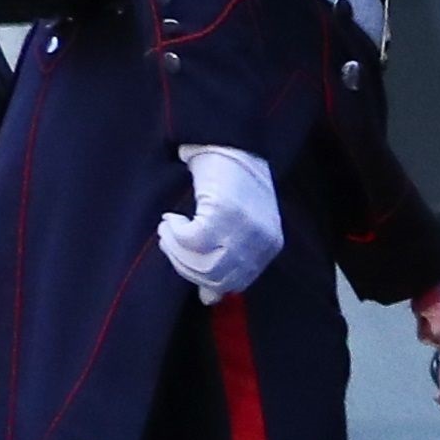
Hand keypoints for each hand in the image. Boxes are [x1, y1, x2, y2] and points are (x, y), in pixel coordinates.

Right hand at [156, 145, 282, 303]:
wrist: (233, 141)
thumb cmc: (233, 183)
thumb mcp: (241, 225)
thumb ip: (229, 259)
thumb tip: (209, 298)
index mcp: (270, 246)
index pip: (234, 283)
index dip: (204, 280)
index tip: (186, 263)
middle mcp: (261, 240)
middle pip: (215, 277)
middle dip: (184, 265)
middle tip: (170, 242)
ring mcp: (244, 227)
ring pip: (201, 263)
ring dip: (175, 250)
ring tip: (168, 230)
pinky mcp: (224, 211)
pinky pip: (191, 240)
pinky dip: (174, 233)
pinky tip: (170, 219)